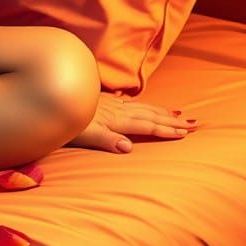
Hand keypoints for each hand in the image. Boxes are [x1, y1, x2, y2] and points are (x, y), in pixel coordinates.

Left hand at [63, 91, 198, 152]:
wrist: (50, 97)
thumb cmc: (66, 123)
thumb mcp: (84, 135)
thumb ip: (106, 140)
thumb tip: (128, 148)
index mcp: (115, 120)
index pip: (146, 126)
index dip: (166, 129)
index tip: (186, 132)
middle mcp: (116, 110)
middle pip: (149, 115)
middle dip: (172, 119)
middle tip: (194, 122)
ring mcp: (109, 103)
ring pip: (141, 107)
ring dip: (161, 111)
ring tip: (179, 113)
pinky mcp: (102, 100)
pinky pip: (129, 102)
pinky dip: (142, 105)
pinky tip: (144, 105)